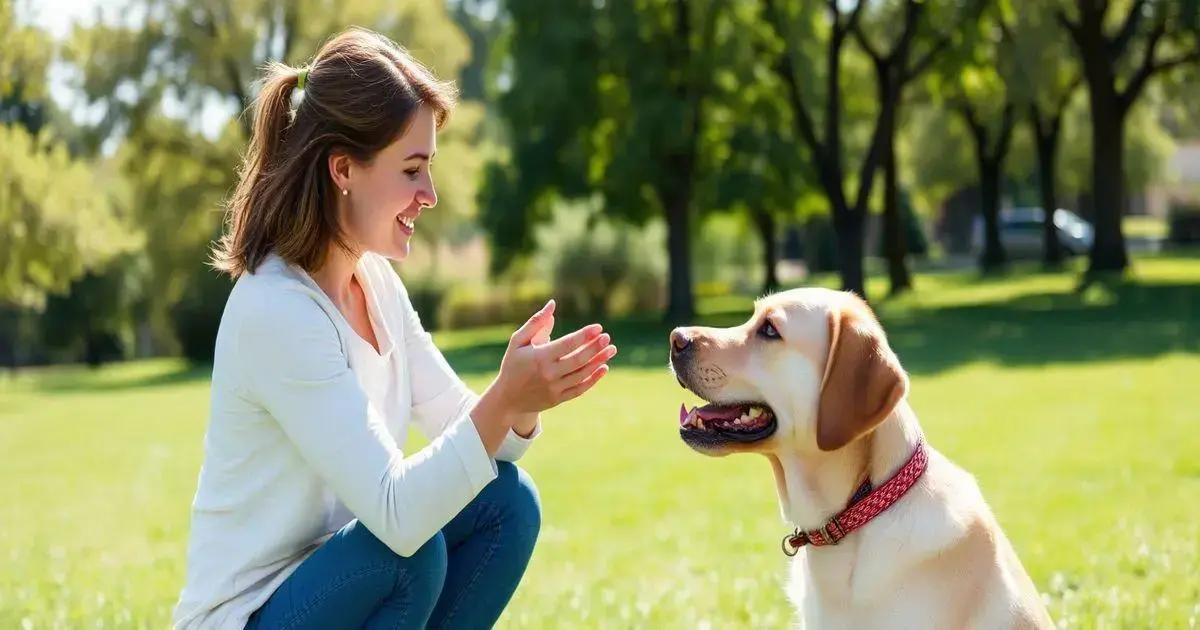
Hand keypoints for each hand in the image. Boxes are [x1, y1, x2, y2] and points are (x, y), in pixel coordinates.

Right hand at [471, 300, 616, 451]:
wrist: (507, 398)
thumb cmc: (513, 364)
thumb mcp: (518, 341)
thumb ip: (536, 322)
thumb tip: (553, 304)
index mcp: (539, 357)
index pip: (567, 345)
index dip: (584, 336)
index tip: (598, 327)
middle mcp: (548, 374)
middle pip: (578, 360)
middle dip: (595, 347)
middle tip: (607, 337)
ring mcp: (554, 388)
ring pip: (582, 374)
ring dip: (599, 361)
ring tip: (612, 349)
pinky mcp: (558, 399)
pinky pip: (580, 389)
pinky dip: (594, 379)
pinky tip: (604, 368)